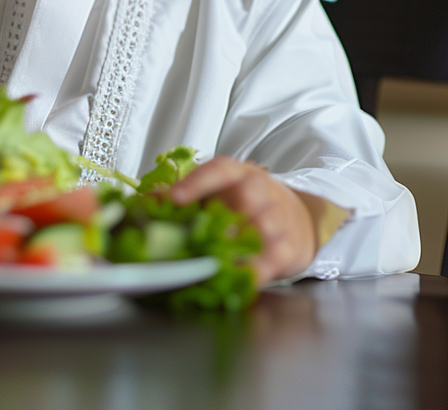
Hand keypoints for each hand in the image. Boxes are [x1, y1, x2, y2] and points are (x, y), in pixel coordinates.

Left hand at [169, 156, 316, 284]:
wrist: (299, 218)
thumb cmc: (250, 205)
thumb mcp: (221, 193)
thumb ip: (186, 196)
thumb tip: (148, 201)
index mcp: (239, 173)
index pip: (219, 169)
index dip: (195, 182)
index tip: (173, 198)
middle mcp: (262, 190)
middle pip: (246, 196)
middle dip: (222, 215)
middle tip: (197, 234)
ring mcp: (279, 218)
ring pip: (261, 228)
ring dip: (236, 245)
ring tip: (212, 259)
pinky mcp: (288, 247)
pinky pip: (270, 261)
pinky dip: (251, 272)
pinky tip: (234, 279)